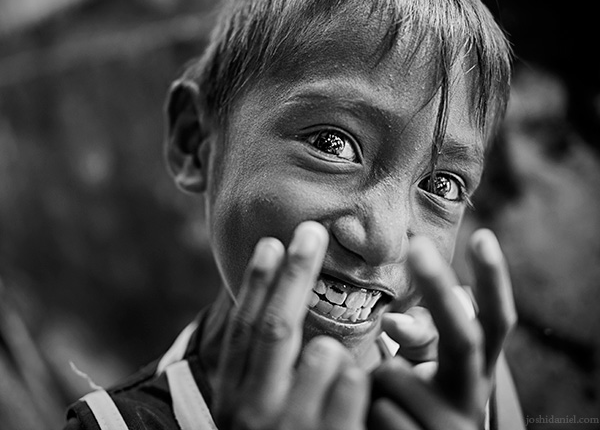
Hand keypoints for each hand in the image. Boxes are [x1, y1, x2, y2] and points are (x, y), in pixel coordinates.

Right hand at [213, 221, 368, 429]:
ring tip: (334, 358)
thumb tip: (271, 301)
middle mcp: (251, 411)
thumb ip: (263, 365)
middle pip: (277, 327)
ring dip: (336, 346)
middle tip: (312, 229)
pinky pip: (355, 385)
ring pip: (324, 354)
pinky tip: (355, 384)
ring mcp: (289, 428)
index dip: (258, 282)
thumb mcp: (255, 409)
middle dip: (295, 273)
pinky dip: (359, 375)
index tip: (272, 242)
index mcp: (232, 396)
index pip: (245, 328)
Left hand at [369, 229, 515, 429]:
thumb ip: (418, 334)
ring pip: (399, 377)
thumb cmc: (416, 395)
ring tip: (380, 393)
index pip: (497, 320)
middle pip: (462, 337)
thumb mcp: (422, 361)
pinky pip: (380, 413)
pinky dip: (369, 407)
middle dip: (439, 292)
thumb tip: (394, 321)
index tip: (482, 236)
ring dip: (379, 379)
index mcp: (477, 367)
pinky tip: (374, 417)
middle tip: (419, 245)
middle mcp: (474, 396)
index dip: (494, 280)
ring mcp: (454, 428)